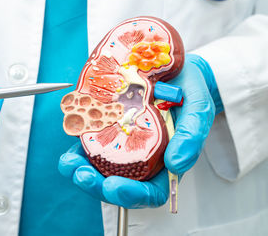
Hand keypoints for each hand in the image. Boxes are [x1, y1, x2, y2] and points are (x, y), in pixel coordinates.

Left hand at [58, 53, 220, 207]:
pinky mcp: (109, 128)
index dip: (132, 196)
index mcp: (165, 162)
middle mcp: (142, 158)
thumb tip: (177, 165)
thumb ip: (192, 135)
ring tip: (69, 164)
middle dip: (97, 186)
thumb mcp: (198, 108)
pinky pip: (91, 143)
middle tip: (83, 176)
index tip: (114, 187)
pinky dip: (78, 147)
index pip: (150, 193)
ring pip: (100, 168)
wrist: (178, 71)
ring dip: (81, 170)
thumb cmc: (189, 91)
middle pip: (119, 184)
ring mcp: (123, 144)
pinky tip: (71, 141)